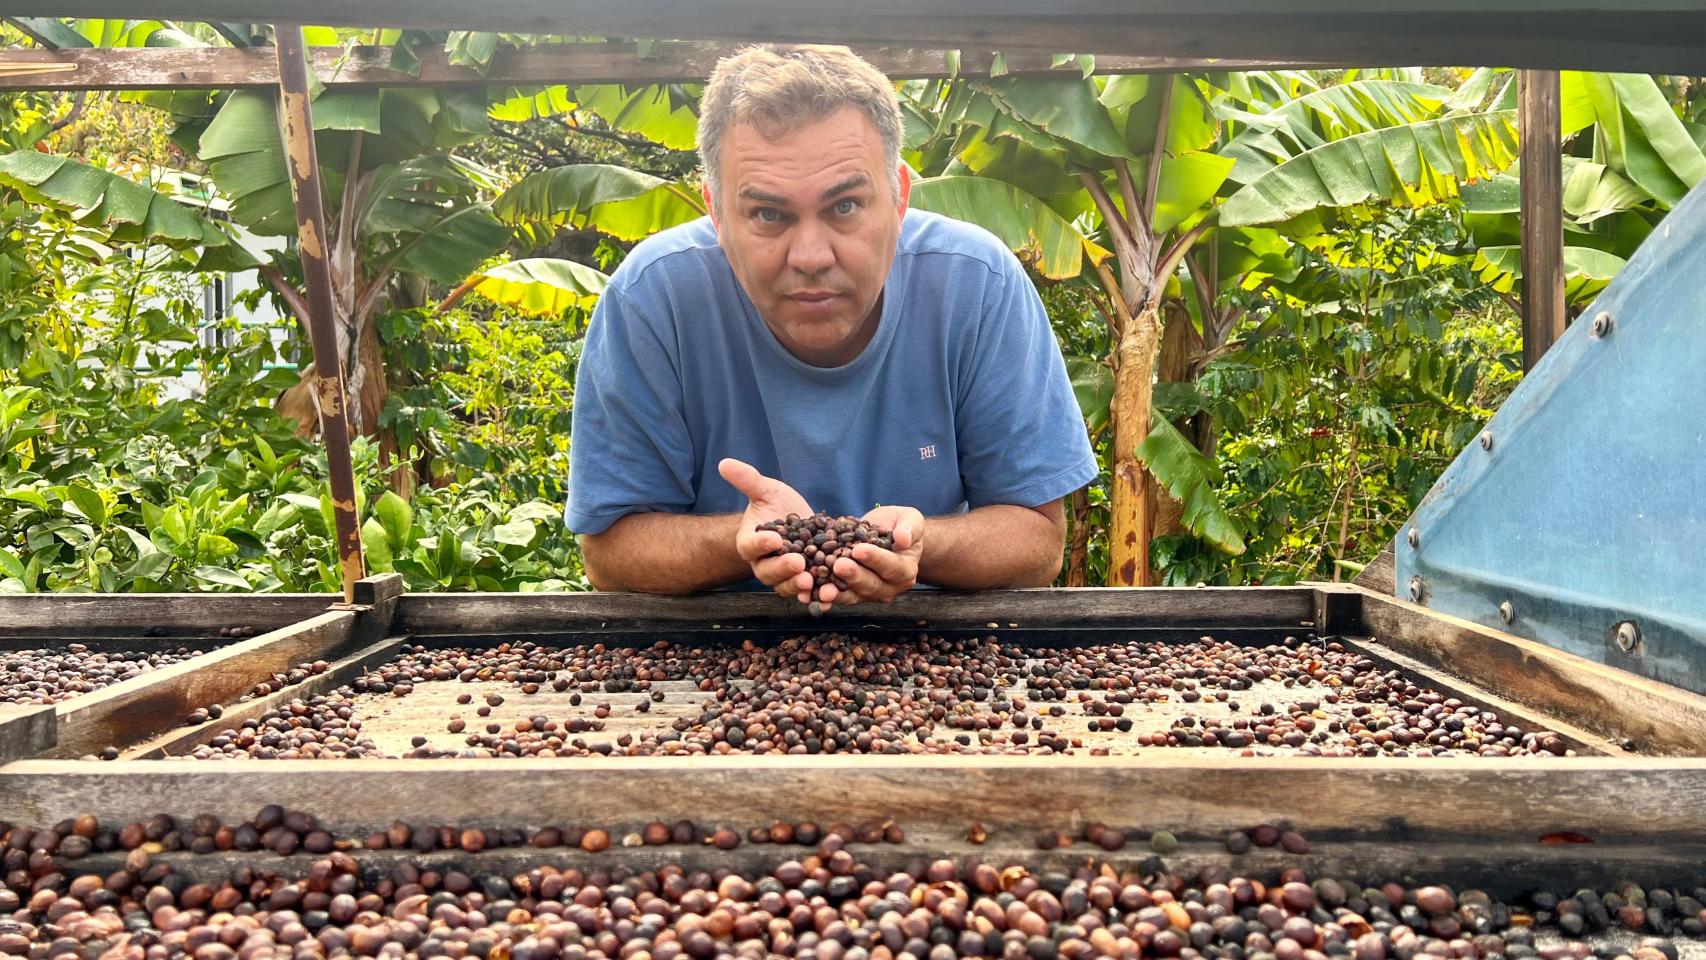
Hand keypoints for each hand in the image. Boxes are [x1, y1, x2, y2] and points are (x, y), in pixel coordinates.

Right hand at [719, 458, 816, 600]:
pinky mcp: (804, 582)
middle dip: (783, 569)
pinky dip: (818, 596)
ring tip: (812, 582)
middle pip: (768, 572)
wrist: (798, 521)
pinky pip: (808, 593)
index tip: (773, 539)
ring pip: (787, 586)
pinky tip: (830, 594)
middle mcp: (763, 564)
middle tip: (798, 564)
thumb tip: (724, 463)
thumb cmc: (777, 505)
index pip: (750, 546)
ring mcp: (783, 577)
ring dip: (799, 587)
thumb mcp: (766, 490)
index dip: (760, 544)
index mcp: (750, 543)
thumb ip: (748, 480)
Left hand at [818, 505, 923, 606]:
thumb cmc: (900, 525)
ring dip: (836, 592)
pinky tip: (809, 594)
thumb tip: (903, 539)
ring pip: (853, 595)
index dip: (875, 558)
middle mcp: (889, 587)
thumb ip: (910, 528)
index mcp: (905, 570)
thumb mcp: (910, 519)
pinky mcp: (852, 594)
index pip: (891, 566)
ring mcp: (869, 593)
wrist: (887, 534)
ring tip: (823, 590)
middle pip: (871, 584)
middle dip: (853, 575)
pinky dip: (823, 596)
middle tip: (838, 565)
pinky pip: (838, 596)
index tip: (859, 549)